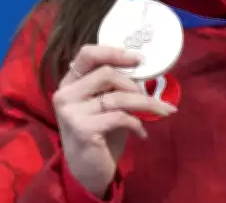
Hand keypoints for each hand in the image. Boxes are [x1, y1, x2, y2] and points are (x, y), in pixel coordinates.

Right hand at [53, 45, 177, 196]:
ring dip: (146, 103)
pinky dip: (137, 124)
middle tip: (150, 95)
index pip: (88, 54)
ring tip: (161, 111)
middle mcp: (65, 94)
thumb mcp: (105, 104)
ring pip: (118, 96)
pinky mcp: (82, 129)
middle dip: (135, 84)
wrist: (88, 172)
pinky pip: (120, 117)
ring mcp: (71, 112)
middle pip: (107, 73)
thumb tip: (143, 67)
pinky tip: (142, 134)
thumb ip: (114, 85)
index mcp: (70, 83)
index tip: (139, 59)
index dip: (115, 52)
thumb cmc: (101, 134)